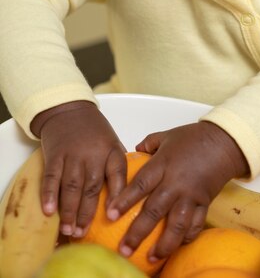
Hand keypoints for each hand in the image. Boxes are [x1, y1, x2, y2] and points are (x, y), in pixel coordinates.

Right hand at [31, 101, 126, 236]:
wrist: (68, 108)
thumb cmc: (94, 130)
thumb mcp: (112, 142)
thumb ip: (117, 165)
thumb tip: (127, 194)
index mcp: (111, 150)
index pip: (118, 173)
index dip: (117, 195)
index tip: (113, 216)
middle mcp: (93, 153)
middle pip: (92, 186)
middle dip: (87, 213)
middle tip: (83, 233)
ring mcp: (73, 154)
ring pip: (72, 185)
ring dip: (69, 210)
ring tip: (68, 230)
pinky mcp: (55, 154)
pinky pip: (51, 177)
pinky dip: (49, 194)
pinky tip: (49, 211)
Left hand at [107, 121, 248, 261]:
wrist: (224, 142)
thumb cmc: (194, 137)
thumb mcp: (167, 135)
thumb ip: (149, 143)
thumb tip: (134, 151)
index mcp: (163, 164)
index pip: (140, 184)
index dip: (124, 200)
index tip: (110, 215)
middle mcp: (176, 182)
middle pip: (154, 210)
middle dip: (137, 232)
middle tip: (124, 249)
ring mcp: (191, 195)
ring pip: (176, 224)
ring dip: (163, 244)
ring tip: (151, 258)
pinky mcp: (204, 203)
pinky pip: (195, 224)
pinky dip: (186, 237)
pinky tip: (176, 247)